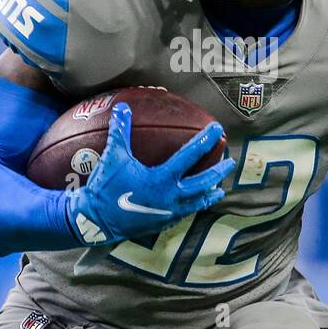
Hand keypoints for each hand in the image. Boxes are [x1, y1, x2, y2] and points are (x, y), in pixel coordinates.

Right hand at [65, 102, 233, 245]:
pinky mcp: (162, 222)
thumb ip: (119, 131)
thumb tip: (122, 107)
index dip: (205, 141)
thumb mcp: (113, 157)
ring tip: (220, 189)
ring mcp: (168, 211)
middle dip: (218, 171)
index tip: (218, 130)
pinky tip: (195, 204)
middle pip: (202, 183)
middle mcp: (170, 196)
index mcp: (161, 179)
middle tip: (230, 162)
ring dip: (209, 193)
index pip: (190, 156)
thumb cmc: (105, 187)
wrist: (97, 220)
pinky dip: (194, 206)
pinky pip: (184, 213)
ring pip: (197, 202)